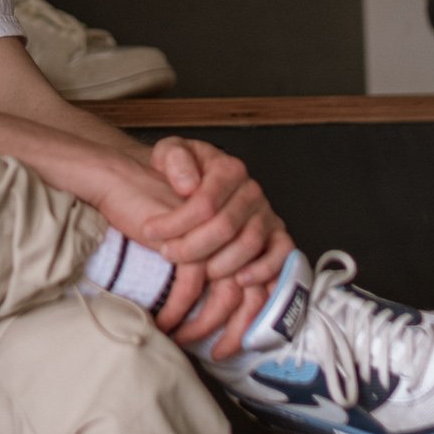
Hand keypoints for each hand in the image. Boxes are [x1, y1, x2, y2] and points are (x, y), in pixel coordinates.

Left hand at [143, 137, 292, 285]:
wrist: (194, 181)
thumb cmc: (181, 173)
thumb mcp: (169, 152)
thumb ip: (174, 158)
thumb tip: (188, 185)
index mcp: (228, 169)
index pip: (204, 202)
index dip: (174, 222)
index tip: (150, 231)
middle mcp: (252, 191)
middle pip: (225, 227)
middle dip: (192, 247)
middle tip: (167, 254)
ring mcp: (267, 214)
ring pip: (250, 244)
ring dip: (220, 264)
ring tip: (194, 272)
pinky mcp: (277, 236)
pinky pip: (282, 255)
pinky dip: (264, 270)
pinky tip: (240, 280)